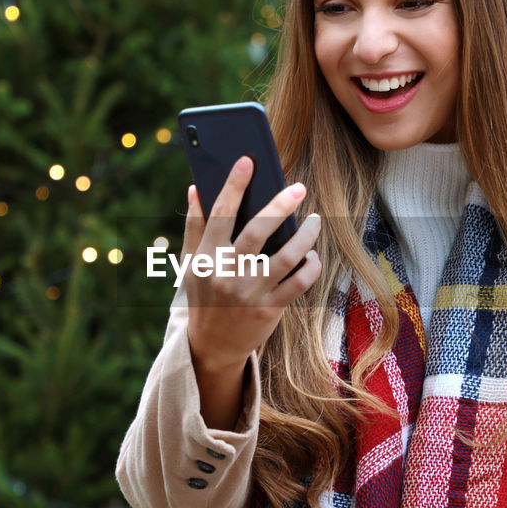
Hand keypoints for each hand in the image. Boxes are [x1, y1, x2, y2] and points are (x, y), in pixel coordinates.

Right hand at [182, 156, 322, 378]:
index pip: (220, 214)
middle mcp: (227, 274)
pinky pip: (298, 283)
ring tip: (315, 220)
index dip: (233, 185)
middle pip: (257, 231)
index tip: (247, 161)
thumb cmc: (203, 296)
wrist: (212, 347)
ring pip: (285, 257)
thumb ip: (194, 226)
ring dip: (305, 236)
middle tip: (298, 187)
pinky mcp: (270, 310)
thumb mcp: (190, 264)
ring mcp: (250, 293)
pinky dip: (310, 266)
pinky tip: (312, 255)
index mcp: (206, 258)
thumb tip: (195, 188)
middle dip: (279, 205)